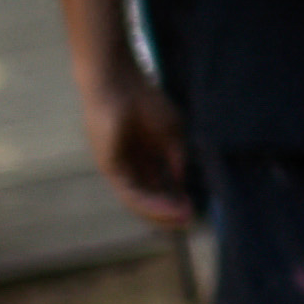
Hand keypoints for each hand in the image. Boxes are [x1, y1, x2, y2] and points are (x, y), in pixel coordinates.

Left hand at [81, 70, 196, 225]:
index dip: (176, 198)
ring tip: (183, 218)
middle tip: (189, 221)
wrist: (120, 83)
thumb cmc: (145, 101)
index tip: (194, 208)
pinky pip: (130, 192)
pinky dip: (150, 202)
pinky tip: (169, 207)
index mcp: (144, 156)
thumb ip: (176, 159)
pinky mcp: (110, 167)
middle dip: (169, 211)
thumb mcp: (172, 134)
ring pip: (139, 200)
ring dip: (161, 212)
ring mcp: (119, 167)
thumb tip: (182, 183)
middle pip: (149, 197)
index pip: (159, 185)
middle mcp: (130, 165)